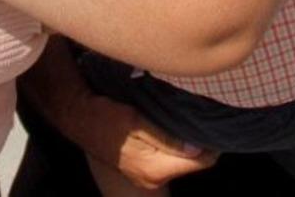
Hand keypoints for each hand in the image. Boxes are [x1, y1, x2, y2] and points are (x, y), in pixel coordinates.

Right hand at [87, 96, 217, 189]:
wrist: (78, 117)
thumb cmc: (105, 116)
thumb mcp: (136, 121)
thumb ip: (166, 137)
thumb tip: (197, 147)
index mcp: (153, 168)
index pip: (198, 163)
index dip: (211, 146)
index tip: (216, 126)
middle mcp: (152, 178)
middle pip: (191, 165)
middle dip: (200, 145)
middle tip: (205, 119)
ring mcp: (146, 176)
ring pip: (179, 163)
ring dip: (188, 146)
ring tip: (191, 122)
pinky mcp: (140, 169)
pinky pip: (167, 161)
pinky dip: (174, 148)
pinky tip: (174, 130)